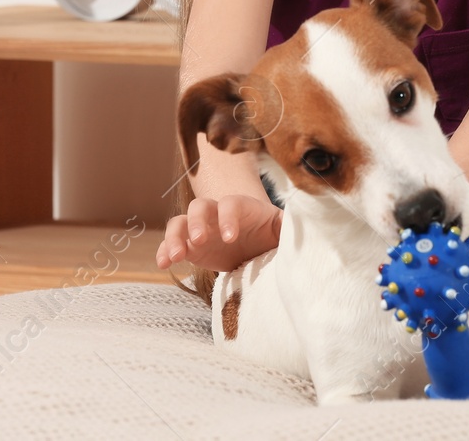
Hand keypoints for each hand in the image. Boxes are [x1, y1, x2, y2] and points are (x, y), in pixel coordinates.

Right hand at [156, 193, 282, 272]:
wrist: (254, 246)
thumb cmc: (270, 235)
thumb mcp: (281, 231)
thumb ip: (288, 225)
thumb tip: (305, 220)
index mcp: (241, 208)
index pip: (231, 204)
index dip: (228, 217)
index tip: (230, 237)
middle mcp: (216, 214)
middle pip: (201, 206)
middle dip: (198, 222)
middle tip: (199, 241)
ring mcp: (199, 228)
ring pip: (180, 222)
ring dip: (174, 237)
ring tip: (175, 257)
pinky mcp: (189, 246)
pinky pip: (171, 244)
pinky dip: (164, 251)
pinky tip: (163, 264)